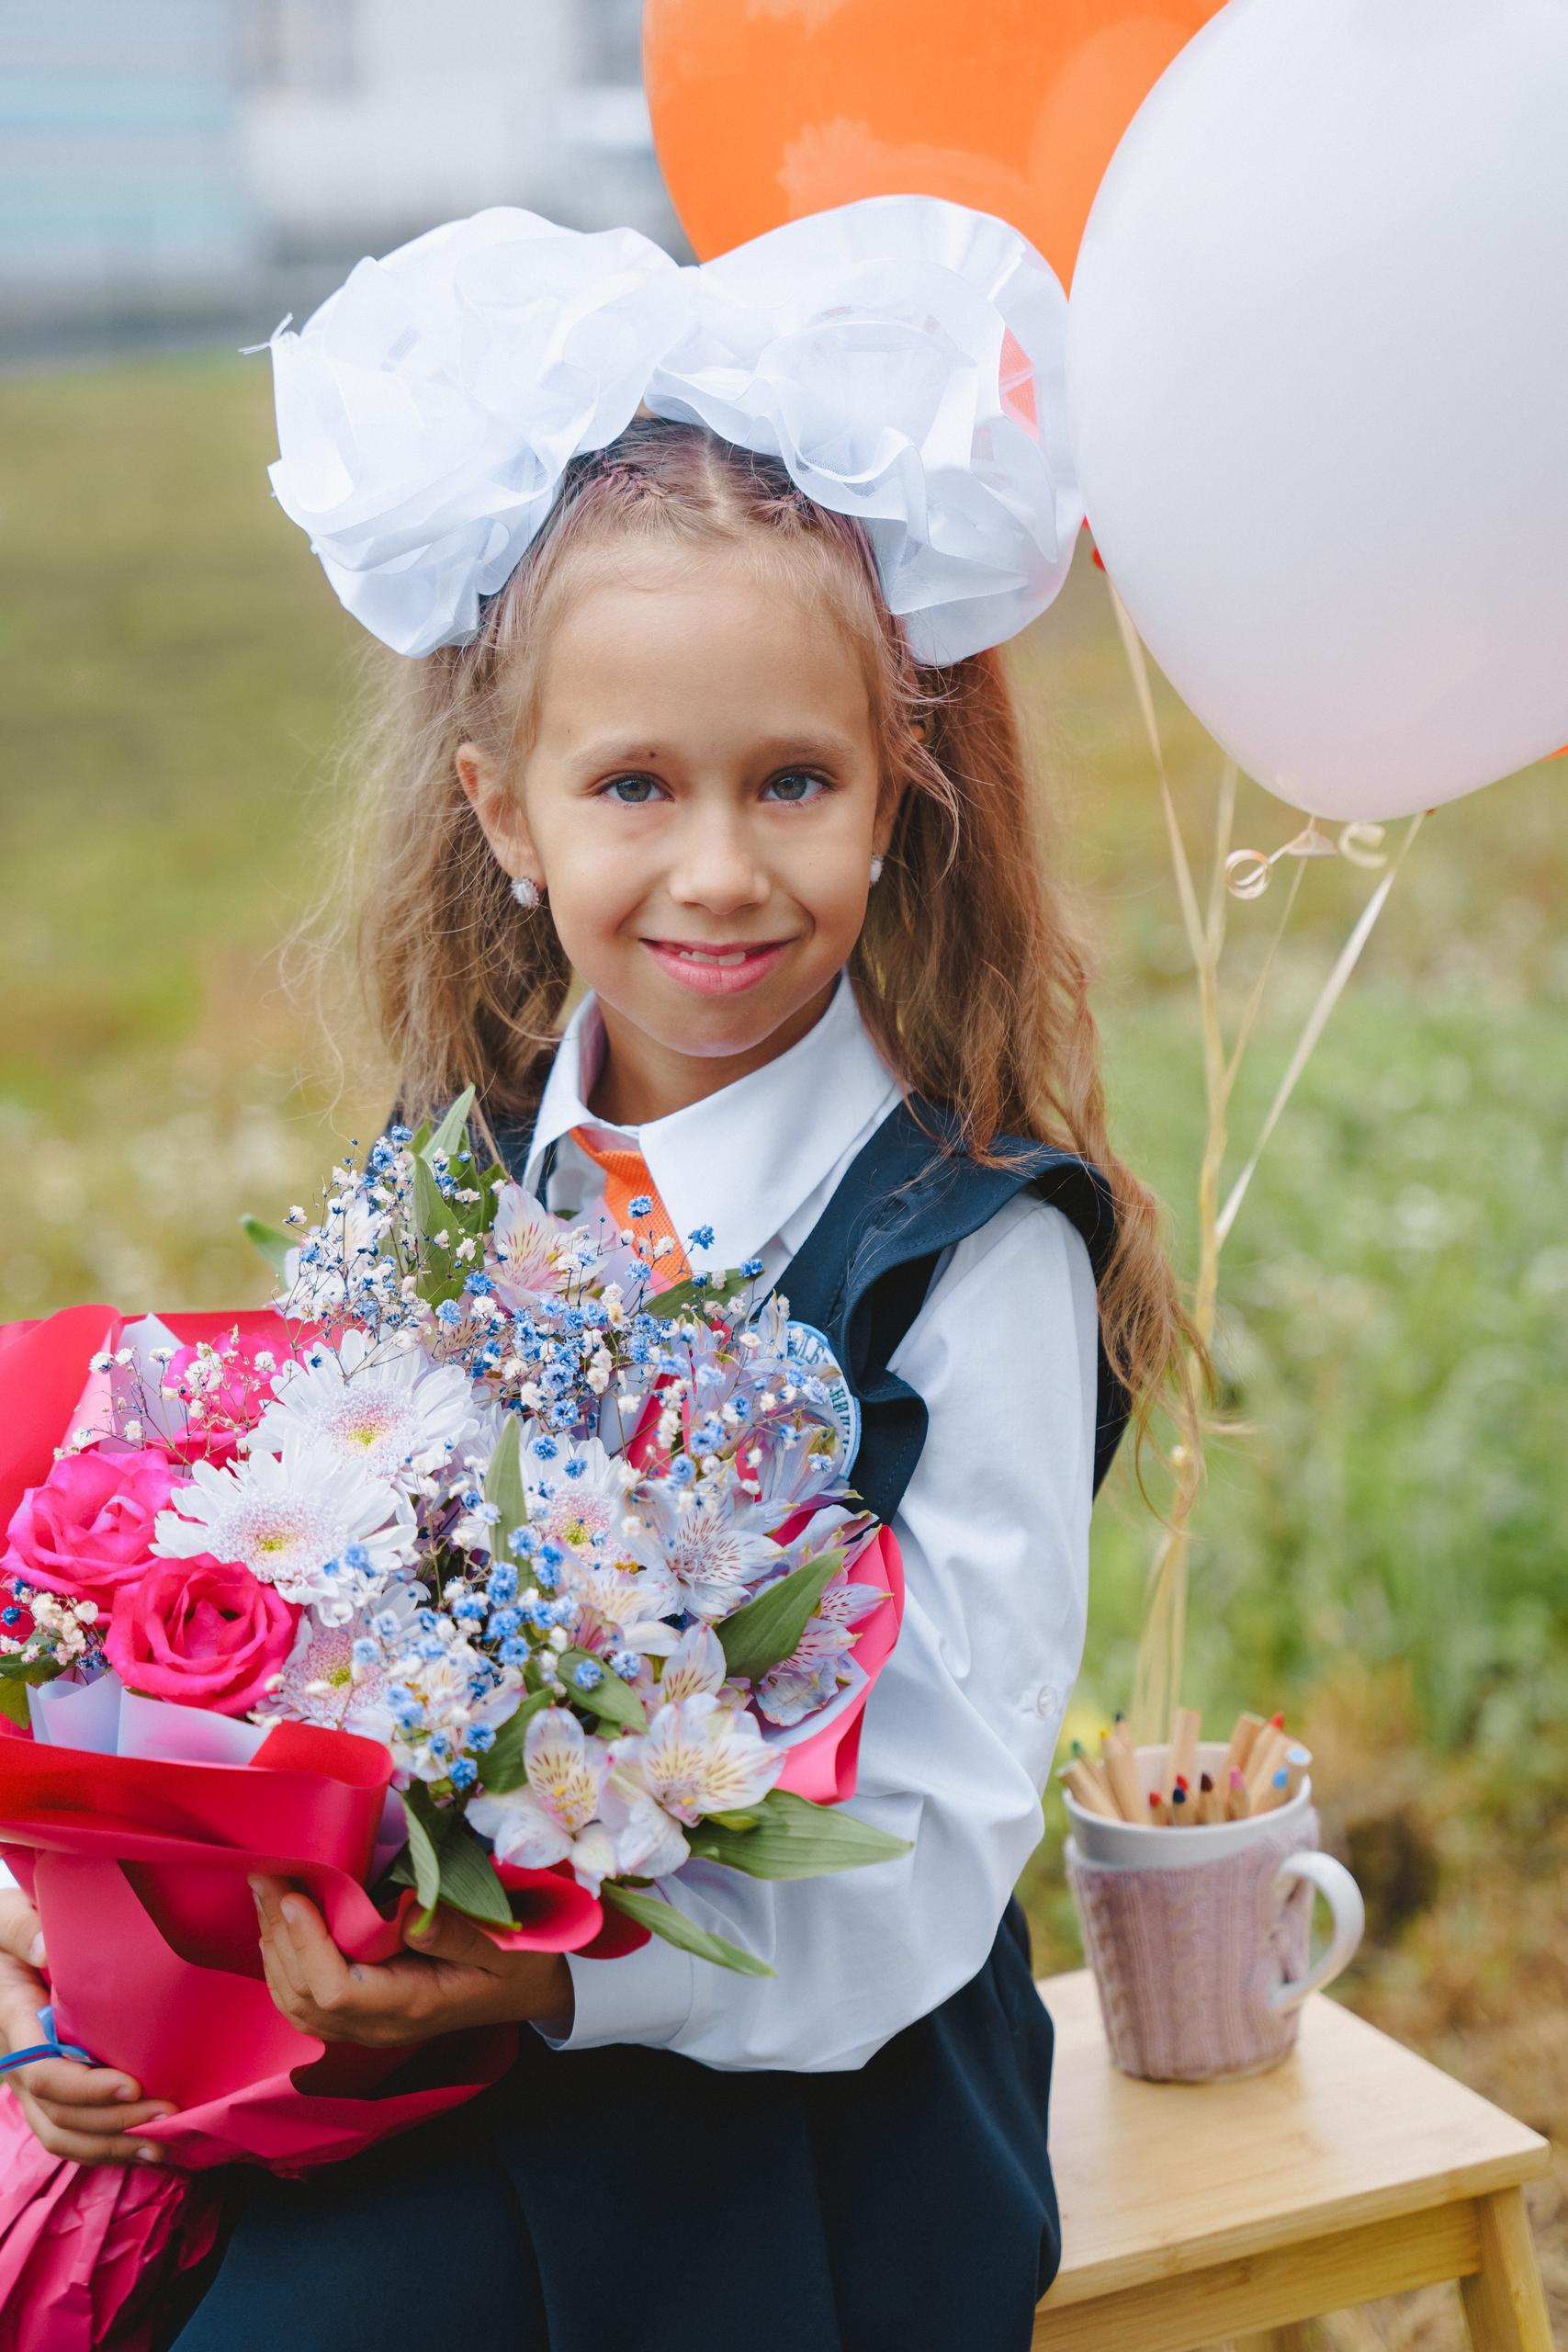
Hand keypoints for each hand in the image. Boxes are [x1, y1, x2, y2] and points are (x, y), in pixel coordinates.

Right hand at [0, 1890, 175, 2165]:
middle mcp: (17, 2062)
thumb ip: (20, 1929)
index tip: (133, 2085)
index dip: (86, 2088)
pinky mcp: (50, 2085)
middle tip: (167, 2116)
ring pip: (61, 2133)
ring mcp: (31, 2080)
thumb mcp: (5, 1919)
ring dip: (110, 2146)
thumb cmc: (8, 1934)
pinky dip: (103, 2145)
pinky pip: (68, 2129)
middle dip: (111, 2123)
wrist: (3, 1955)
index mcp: (12, 2022)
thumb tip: (43, 1950)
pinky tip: (144, 2144)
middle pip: (58, 2114)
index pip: (43, 2074)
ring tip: (162, 2146)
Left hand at [250, 1877, 575, 2048]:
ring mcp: (368, 2027)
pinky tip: (279, 1927)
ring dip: (273, 1950)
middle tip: (263, 1877)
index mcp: (411, 2007)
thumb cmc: (520, 1963)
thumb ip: (457, 1934)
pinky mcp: (363, 2016)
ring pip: (297, 2005)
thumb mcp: (504, 1946)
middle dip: (277, 1936)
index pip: (337, 1991)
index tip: (294, 1896)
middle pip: (305, 1997)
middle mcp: (379, 2026)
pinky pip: (306, 2003)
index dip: (307, 1946)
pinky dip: (282, 1966)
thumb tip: (409, 1916)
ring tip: (264, 1893)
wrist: (528, 1991)